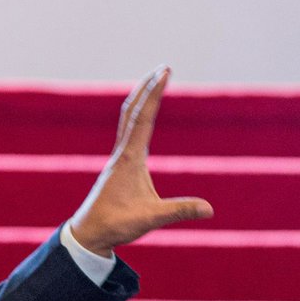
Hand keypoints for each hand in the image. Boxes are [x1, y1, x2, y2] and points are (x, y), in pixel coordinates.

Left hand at [69, 65, 213, 256]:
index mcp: (129, 159)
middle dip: (147, 88)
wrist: (90, 232)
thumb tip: (209, 209)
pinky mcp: (119, 167)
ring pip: (128, 120)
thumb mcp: (151, 219)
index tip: (165, 72)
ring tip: (154, 83)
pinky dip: (137, 117)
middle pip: (132, 111)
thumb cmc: (116, 224)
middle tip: (162, 68)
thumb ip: (179, 211)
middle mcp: (121, 153)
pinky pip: (128, 133)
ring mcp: (118, 159)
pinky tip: (142, 118)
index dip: (154, 94)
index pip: (143, 118)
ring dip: (141, 100)